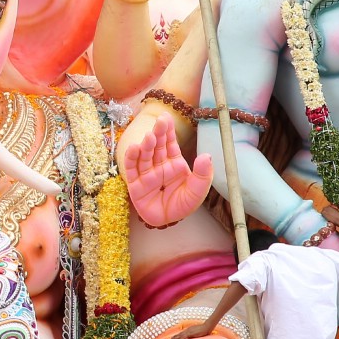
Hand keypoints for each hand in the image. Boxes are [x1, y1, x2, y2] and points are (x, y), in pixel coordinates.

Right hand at [121, 112, 213, 228]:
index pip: (170, 144)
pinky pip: (132, 169)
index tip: (167, 118)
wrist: (167, 221)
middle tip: (160, 121)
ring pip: (145, 156)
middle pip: (157, 147)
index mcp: (174, 164)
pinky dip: (131, 158)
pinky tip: (134, 148)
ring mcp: (146, 174)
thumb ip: (204, 174)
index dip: (168, 131)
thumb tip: (207, 155)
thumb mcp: (198, 191)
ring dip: (146, 145)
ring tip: (149, 136)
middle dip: (158, 133)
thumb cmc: (182, 205)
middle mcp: (159, 165)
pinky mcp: (135, 184)